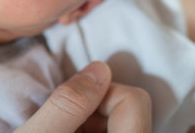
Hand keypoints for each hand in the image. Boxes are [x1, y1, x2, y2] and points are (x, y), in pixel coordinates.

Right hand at [15, 61, 151, 132]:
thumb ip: (69, 103)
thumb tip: (100, 68)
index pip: (134, 101)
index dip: (98, 93)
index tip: (69, 104)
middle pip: (128, 108)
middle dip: (91, 106)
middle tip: (61, 120)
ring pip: (116, 119)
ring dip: (86, 117)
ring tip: (59, 129)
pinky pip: (109, 127)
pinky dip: (85, 126)